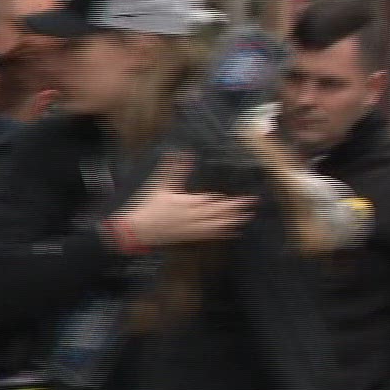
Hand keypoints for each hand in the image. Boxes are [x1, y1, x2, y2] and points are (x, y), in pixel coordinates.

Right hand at [115, 154, 255, 247]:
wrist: (137, 230)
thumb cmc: (148, 207)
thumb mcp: (160, 185)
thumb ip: (173, 169)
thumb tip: (183, 153)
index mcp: (185, 202)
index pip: (209, 200)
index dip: (224, 200)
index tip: (239, 196)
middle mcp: (191, 216)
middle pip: (217, 213)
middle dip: (235, 208)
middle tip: (251, 203)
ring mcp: (191, 228)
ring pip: (216, 225)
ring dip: (232, 221)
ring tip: (247, 216)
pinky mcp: (189, 236)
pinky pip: (209, 235)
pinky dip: (222, 233)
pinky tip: (233, 232)